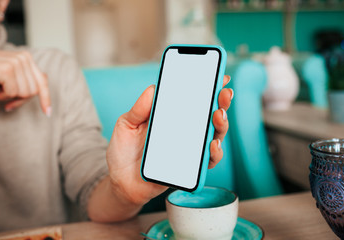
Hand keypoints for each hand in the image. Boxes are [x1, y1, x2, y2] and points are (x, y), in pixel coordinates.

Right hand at [0, 49, 50, 114]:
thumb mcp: (9, 75)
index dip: (46, 98)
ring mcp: (17, 62)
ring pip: (25, 93)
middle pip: (34, 91)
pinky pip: (14, 93)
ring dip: (10, 97)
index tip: (47, 113)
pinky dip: (3, 96)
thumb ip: (25, 79)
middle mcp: (24, 58)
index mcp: (27, 58)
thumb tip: (43, 86)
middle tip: (7, 101)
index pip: (42, 81)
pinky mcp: (7, 69)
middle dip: (20, 100)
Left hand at [105, 75, 232, 205]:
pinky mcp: (189, 167)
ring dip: (221, 124)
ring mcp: (188, 148)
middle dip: (221, 102)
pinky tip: (212, 145)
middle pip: (209, 115)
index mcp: (171, 116)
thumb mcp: (126, 124)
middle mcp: (184, 131)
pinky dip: (214, 153)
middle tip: (224, 93)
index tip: (219, 76)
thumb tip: (153, 88)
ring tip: (218, 115)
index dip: (208, 88)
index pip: (193, 100)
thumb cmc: (123, 150)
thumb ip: (139, 108)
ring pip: (214, 135)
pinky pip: (207, 161)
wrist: (120, 181)